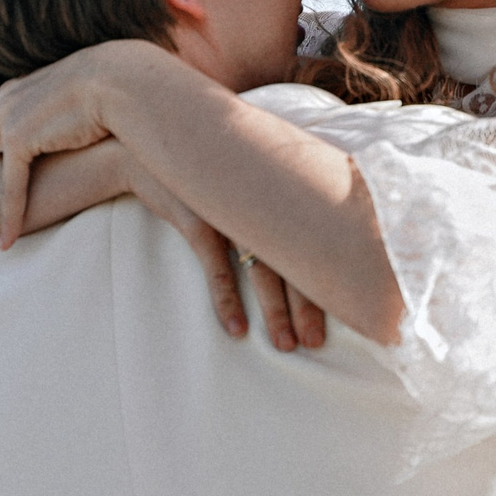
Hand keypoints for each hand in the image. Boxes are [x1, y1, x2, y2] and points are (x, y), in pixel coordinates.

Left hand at [0, 43, 161, 248]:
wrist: (118, 80)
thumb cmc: (109, 86)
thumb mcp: (74, 91)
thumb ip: (58, 106)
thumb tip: (66, 118)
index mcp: (17, 90)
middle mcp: (7, 102)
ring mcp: (10, 121)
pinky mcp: (23, 141)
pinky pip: (12, 188)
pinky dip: (10, 216)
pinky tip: (5, 240)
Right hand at [129, 154, 324, 350]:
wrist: (149, 150)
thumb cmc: (208, 174)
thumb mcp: (246, 181)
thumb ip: (277, 201)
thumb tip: (310, 239)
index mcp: (280, 191)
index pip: (317, 239)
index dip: (332, 279)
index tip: (346, 315)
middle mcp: (262, 198)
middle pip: (296, 259)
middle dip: (308, 305)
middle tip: (316, 343)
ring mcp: (231, 207)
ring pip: (262, 267)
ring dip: (275, 310)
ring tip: (285, 345)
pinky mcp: (198, 215)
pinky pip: (217, 265)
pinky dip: (227, 299)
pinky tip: (236, 330)